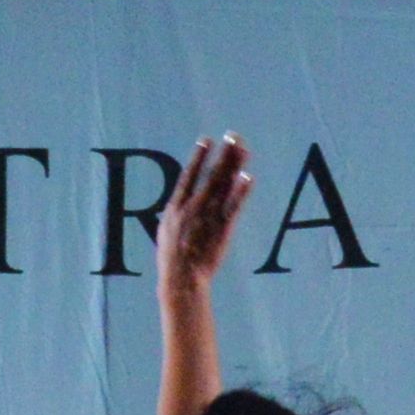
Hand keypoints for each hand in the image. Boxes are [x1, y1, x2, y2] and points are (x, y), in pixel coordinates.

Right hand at [155, 132, 251, 293]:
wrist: (181, 279)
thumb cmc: (172, 258)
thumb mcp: (166, 230)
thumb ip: (176, 212)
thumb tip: (180, 199)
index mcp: (177, 206)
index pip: (189, 175)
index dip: (198, 156)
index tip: (206, 140)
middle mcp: (193, 207)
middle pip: (211, 175)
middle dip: (223, 154)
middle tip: (233, 135)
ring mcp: (208, 217)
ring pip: (224, 186)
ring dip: (234, 165)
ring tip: (244, 148)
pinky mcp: (222, 229)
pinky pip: (233, 206)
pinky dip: (240, 191)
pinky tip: (248, 177)